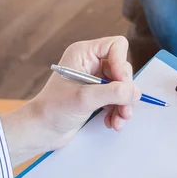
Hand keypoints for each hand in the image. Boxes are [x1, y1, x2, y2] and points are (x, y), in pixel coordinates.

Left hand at [0, 36, 140, 164]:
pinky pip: (118, 98)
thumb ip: (113, 92)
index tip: (121, 84)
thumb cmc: (53, 110)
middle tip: (124, 109)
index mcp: (83, 53)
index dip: (122, 64)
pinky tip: (112, 122)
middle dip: (125, 91)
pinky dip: (118, 111)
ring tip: (119, 121)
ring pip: (123, 86)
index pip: (116, 46)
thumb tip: (135, 92)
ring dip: (124, 104)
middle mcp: (91, 63)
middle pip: (123, 68)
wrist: (41, 131)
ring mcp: (95, 79)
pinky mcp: (98, 94)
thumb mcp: (85, 99)